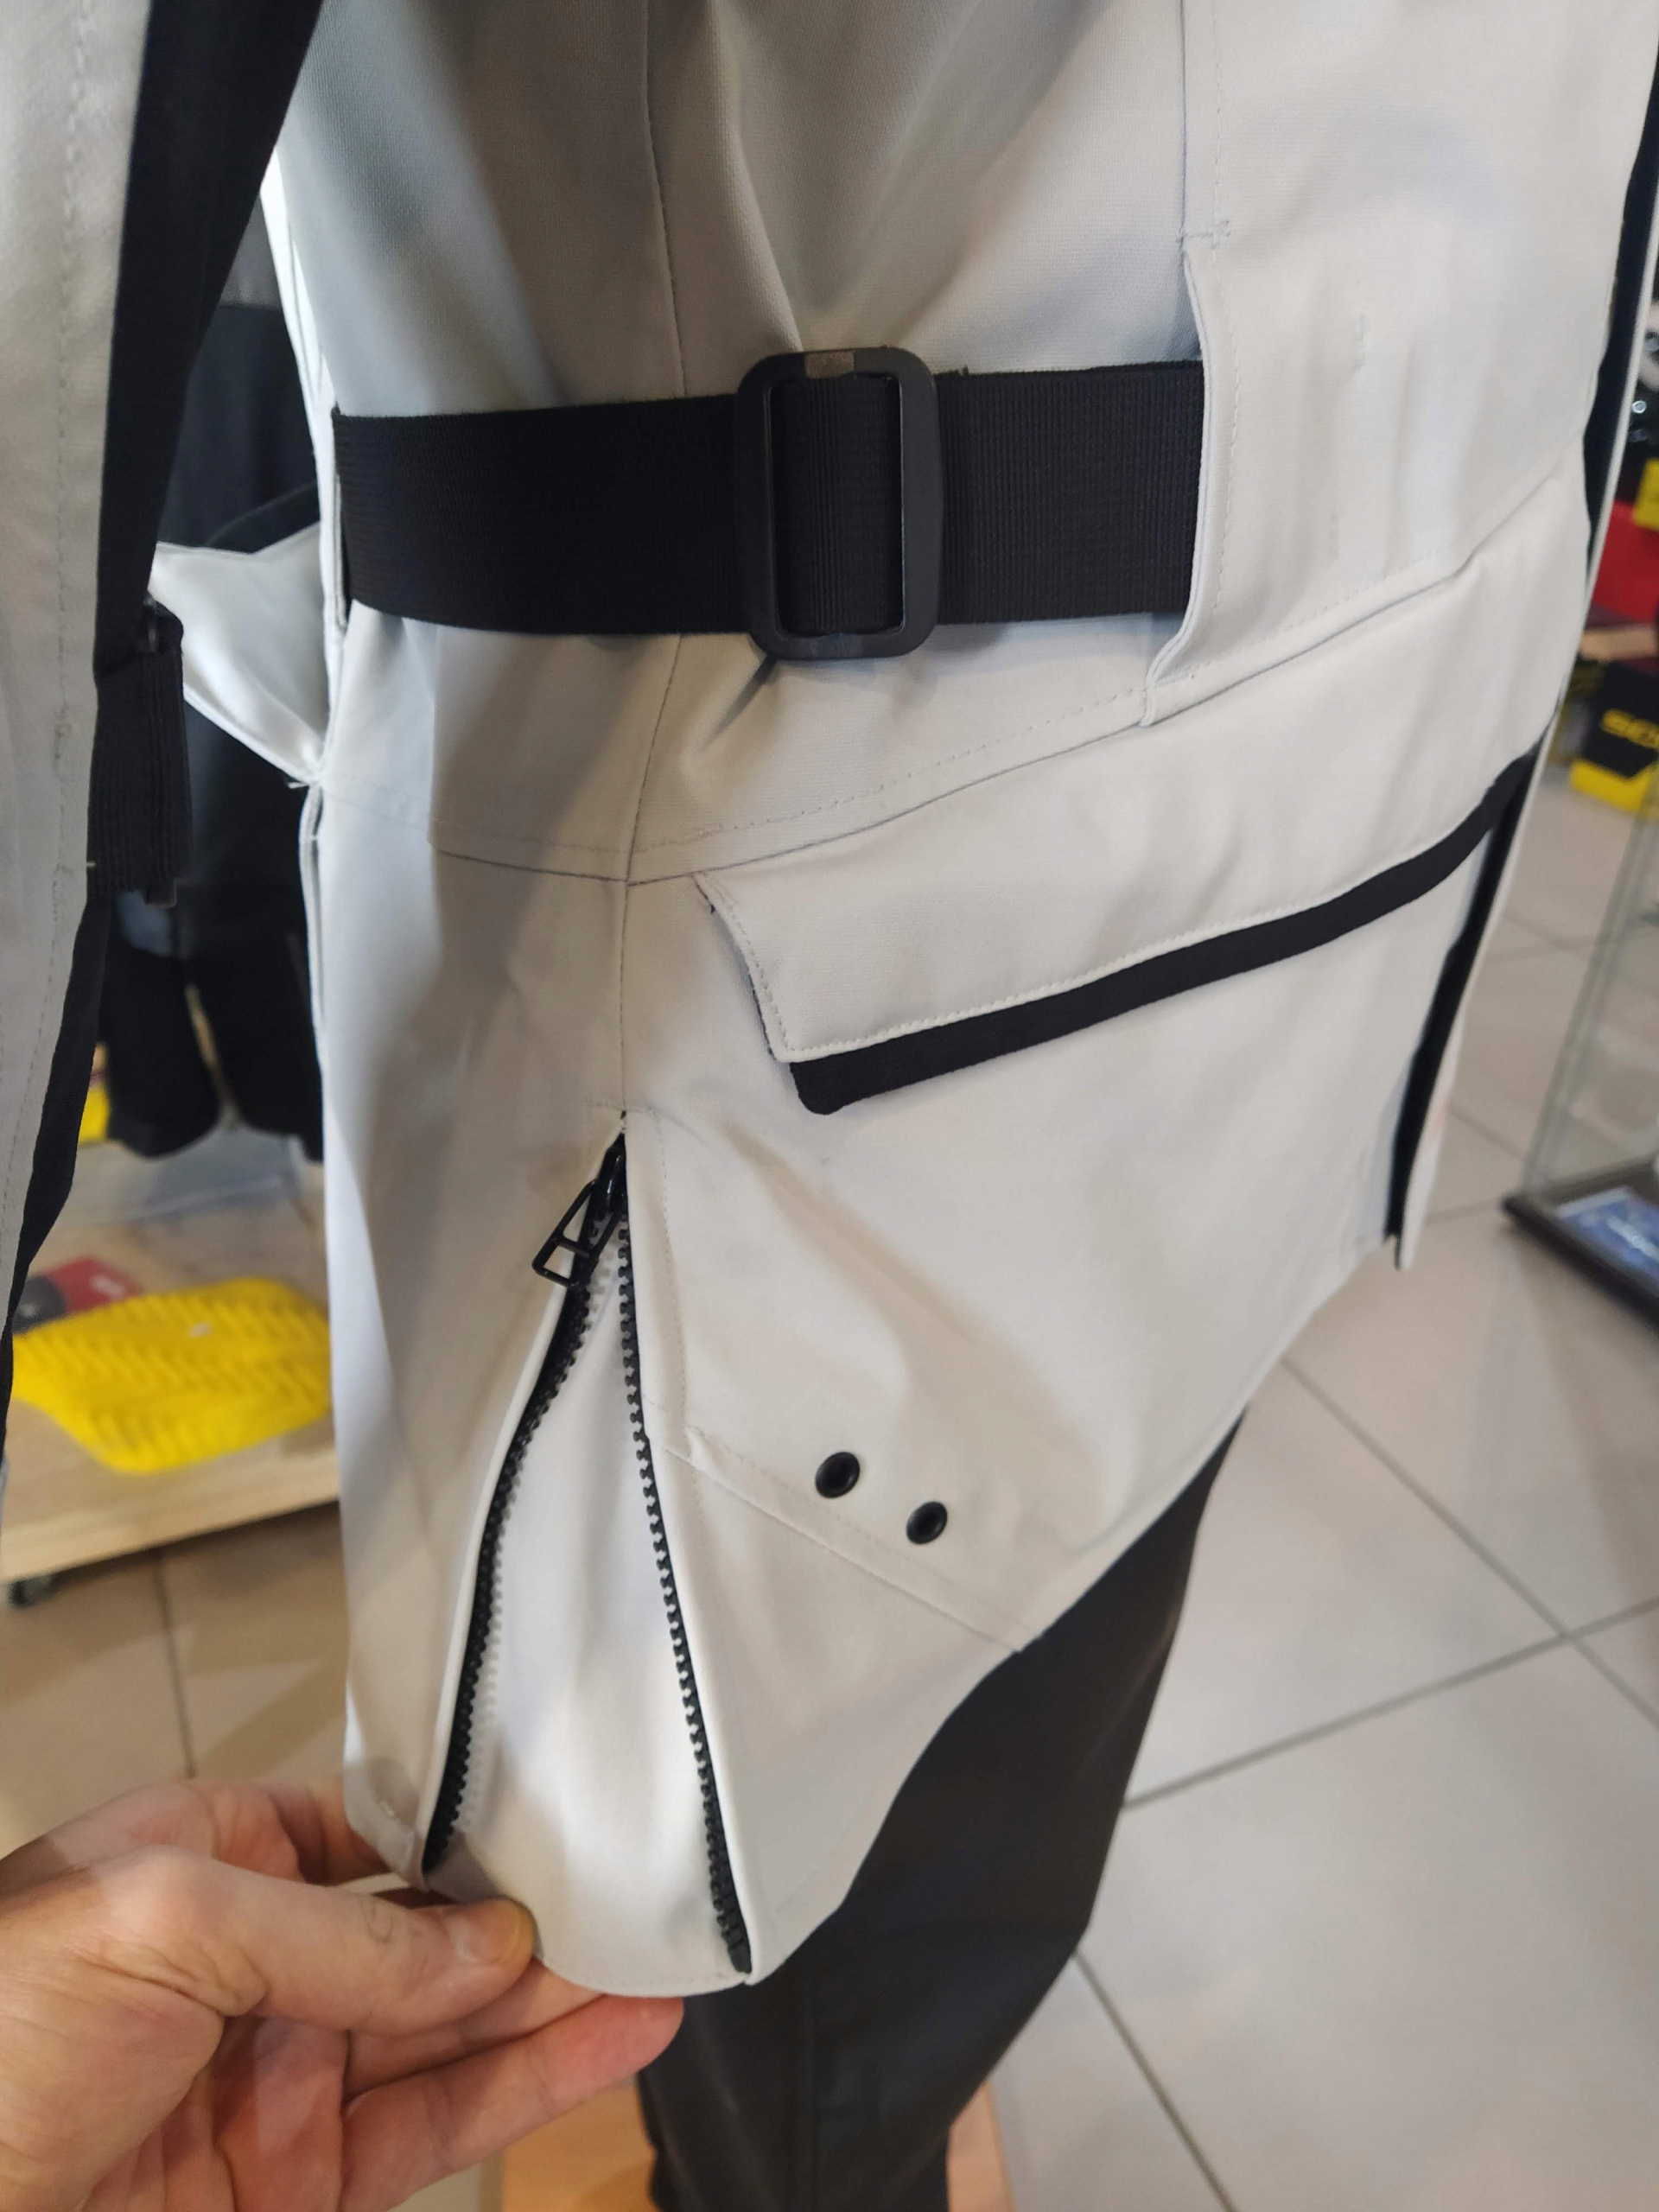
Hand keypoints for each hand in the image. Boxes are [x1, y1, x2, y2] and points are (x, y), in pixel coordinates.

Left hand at [0, 1778, 679, 2211]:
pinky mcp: (296, 2186)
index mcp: (200, 1866)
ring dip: (554, 2008)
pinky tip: (607, 2048)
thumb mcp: (163, 1924)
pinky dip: (523, 2091)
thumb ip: (341, 1933)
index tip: (557, 1826)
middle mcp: (249, 1971)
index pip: (359, 1835)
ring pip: (445, 2036)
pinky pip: (430, 2127)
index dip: (456, 1835)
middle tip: (643, 1906)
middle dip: (528, 1925)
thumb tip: (490, 1942)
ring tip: (661, 1972)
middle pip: (420, 1938)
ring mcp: (277, 2084)